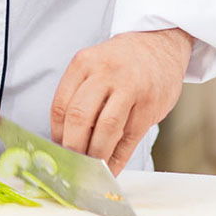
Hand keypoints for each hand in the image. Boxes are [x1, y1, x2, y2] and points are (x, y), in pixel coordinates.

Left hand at [50, 28, 192, 174]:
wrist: (158, 44)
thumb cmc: (119, 62)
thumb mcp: (93, 64)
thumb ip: (79, 94)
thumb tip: (64, 137)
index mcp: (83, 63)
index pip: (61, 104)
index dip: (57, 133)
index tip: (56, 149)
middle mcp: (105, 73)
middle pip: (80, 117)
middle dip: (73, 147)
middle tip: (71, 165)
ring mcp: (130, 89)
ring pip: (106, 129)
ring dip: (95, 156)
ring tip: (90, 170)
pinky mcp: (149, 107)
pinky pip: (129, 139)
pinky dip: (117, 159)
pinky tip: (110, 170)